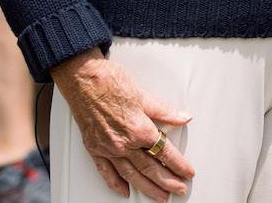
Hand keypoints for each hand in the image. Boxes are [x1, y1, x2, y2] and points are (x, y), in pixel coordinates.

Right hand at [52, 52, 193, 199]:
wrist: (84, 79)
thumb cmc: (111, 82)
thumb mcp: (143, 94)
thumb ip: (164, 110)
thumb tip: (183, 117)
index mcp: (139, 129)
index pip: (164, 151)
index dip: (178, 163)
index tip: (187, 171)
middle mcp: (124, 143)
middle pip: (150, 168)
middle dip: (167, 181)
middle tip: (179, 190)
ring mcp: (108, 149)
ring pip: (131, 175)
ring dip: (147, 188)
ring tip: (159, 197)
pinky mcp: (95, 149)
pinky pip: (106, 172)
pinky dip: (116, 184)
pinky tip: (124, 191)